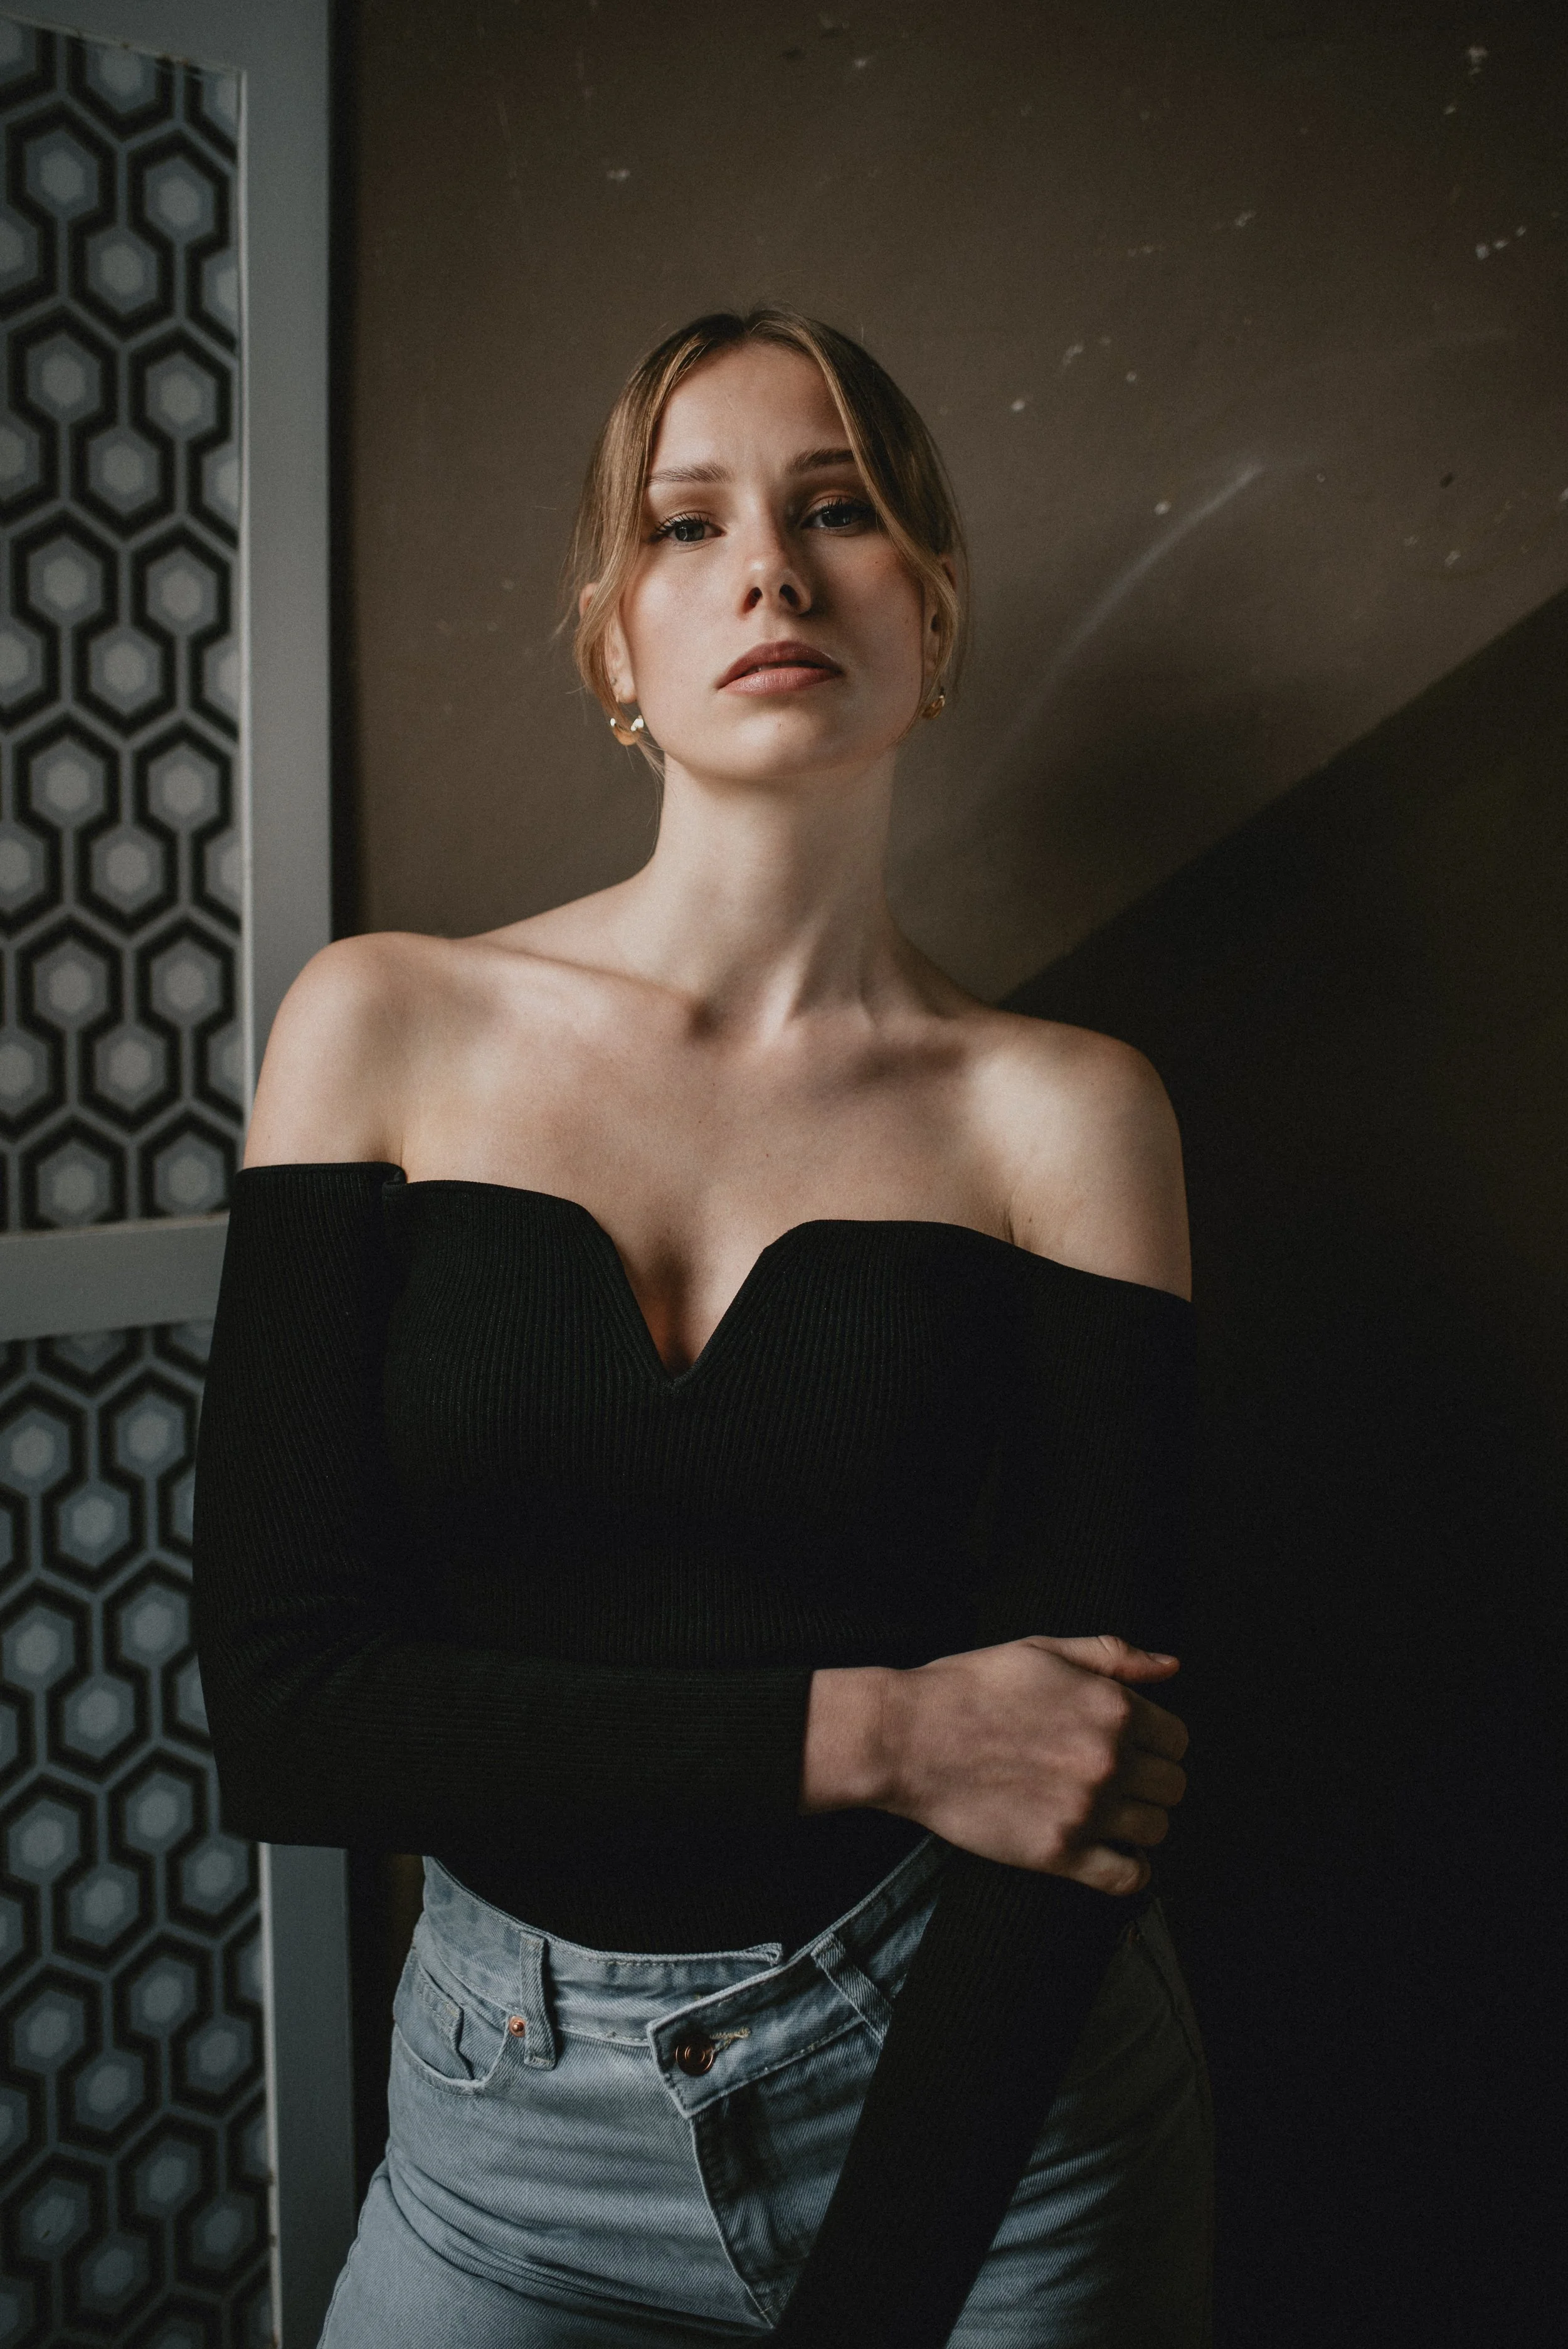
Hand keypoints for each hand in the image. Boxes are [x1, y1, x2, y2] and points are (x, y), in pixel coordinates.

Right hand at [801, 1636, 1187, 1894]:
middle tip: (1118, 1780)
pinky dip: (1131, 1871)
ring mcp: (1087, 1810)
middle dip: (1152, 1782)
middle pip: (1173, 1787)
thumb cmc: (971, 1687)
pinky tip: (1112, 1855)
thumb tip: (1172, 1666)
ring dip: (1138, 1822)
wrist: (908, 1737)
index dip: (1157, 1742)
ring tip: (1107, 1813)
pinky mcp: (1059, 1852)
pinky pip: (1127, 1877)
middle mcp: (1109, 1760)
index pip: (1177, 1739)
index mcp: (1112, 1707)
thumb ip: (1114, 1655)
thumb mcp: (1043, 1650)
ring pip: (1156, 1830)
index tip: (1133, 1747)